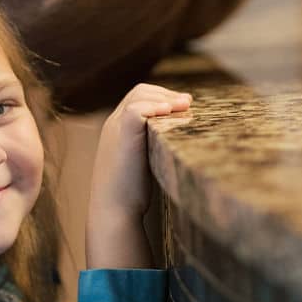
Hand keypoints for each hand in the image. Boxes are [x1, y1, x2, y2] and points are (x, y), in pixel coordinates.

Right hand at [85, 84, 191, 269]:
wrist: (113, 209)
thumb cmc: (129, 194)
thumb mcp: (142, 164)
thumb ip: (152, 149)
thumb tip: (176, 146)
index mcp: (117, 129)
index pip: (137, 98)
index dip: (161, 97)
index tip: (183, 105)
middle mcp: (114, 124)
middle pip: (139, 92)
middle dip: (166, 93)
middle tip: (188, 103)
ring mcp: (116, 128)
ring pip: (139, 96)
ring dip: (165, 98)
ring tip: (185, 106)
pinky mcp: (122, 135)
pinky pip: (136, 109)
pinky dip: (155, 106)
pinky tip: (171, 112)